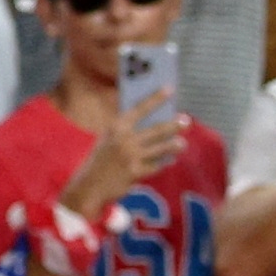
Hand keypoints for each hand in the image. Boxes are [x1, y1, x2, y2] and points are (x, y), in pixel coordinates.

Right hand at [60, 93, 185, 217]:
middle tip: (186, 120)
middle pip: (157, 129)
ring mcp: (131, 156)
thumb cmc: (101, 160)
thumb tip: (156, 121)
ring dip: (175, 145)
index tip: (170, 88)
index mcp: (116, 127)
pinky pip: (157, 166)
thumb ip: (127, 130)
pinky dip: (164, 163)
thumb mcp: (108, 140)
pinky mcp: (136, 172)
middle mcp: (124, 139)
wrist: (89, 186)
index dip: (156, 98)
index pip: (139, 108)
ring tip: (182, 143)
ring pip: (161, 148)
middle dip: (174, 125)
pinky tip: (170, 161)